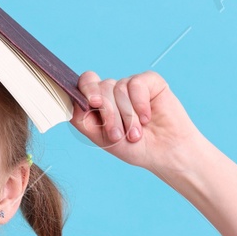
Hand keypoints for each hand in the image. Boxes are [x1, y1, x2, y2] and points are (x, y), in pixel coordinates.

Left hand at [70, 69, 203, 171]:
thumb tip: (70, 102)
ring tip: (136, 135)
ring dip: (127, 116)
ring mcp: (131, 85)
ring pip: (119, 88)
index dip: (85, 90)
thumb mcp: (103, 138)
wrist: (166, 153)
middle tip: (118, 135)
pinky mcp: (150, 82)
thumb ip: (83, 120)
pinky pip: (137, 84)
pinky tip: (147, 118)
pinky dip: (140, 104)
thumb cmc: (135, 147)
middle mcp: (113, 91)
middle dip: (109, 114)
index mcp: (99, 103)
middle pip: (101, 87)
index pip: (85, 84)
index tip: (92, 103)